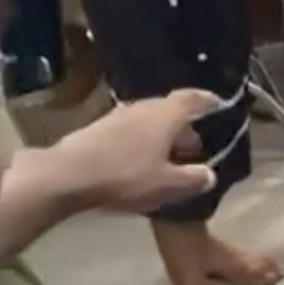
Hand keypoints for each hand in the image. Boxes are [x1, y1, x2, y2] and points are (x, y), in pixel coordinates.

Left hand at [52, 89, 222, 215]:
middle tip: (192, 144)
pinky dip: (138, 141)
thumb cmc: (125, 176)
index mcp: (165, 116)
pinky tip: (136, 161)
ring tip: (165, 156)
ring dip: (159, 134)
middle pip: (168, 110)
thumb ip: (193, 178)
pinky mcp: (94, 130)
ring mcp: (115, 117)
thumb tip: (209, 174)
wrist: (65, 176)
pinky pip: (126, 131)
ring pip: (146, 120)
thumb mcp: (167, 184)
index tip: (218, 104)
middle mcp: (141, 108)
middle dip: (182, 126)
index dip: (207, 101)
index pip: (191, 99)